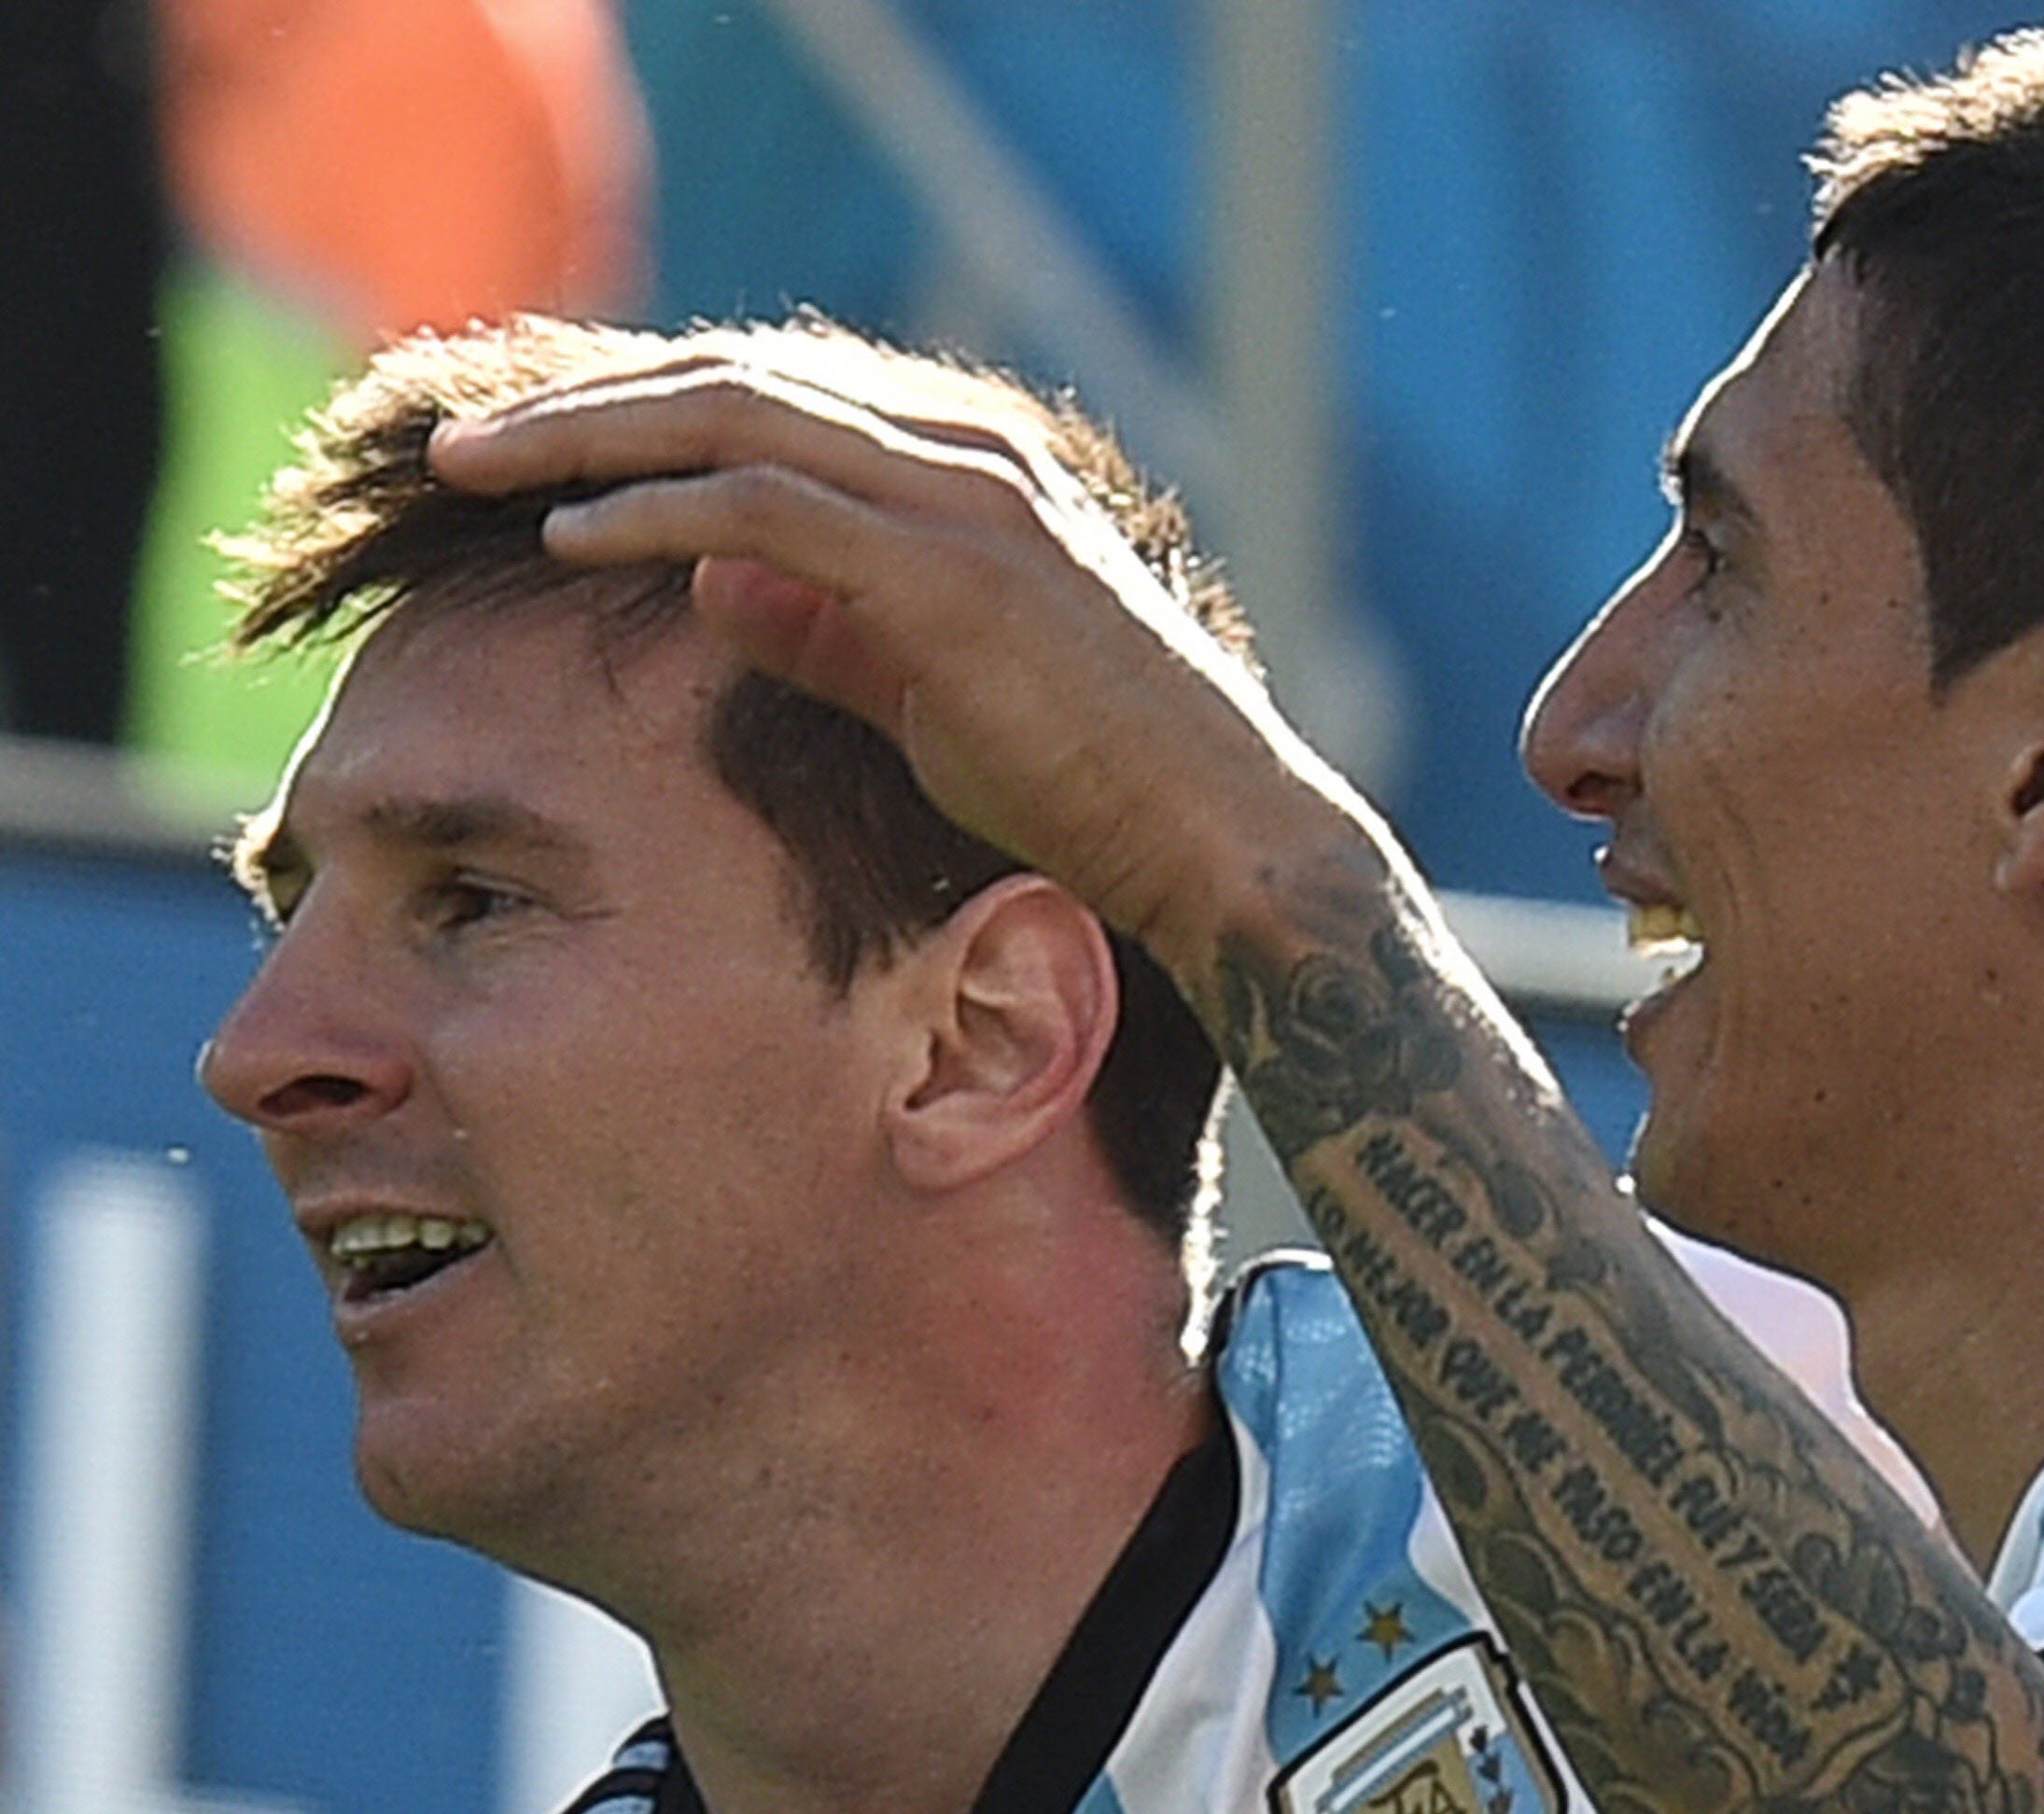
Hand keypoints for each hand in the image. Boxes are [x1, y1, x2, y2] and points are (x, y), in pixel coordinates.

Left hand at [423, 351, 1336, 958]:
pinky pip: (765, 505)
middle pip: (732, 376)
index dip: (639, 407)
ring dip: (587, 436)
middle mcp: (965, 452)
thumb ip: (826, 625)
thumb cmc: (1088, 781)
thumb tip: (708, 579)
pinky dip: (653, 510)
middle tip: (461, 438)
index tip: (533, 448)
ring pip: (733, 414)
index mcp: (967, 462)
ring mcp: (964, 499)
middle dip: (584, 400)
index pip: (769, 391)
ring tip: (473, 469)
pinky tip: (569, 537)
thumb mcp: (929, 687)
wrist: (1211, 836)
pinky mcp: (951, 572)